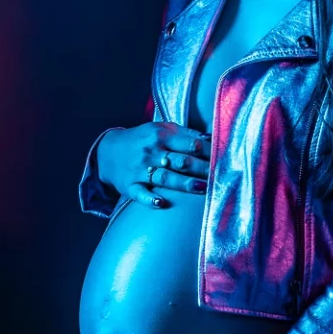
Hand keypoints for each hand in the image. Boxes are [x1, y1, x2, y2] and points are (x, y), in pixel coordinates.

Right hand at [97, 122, 211, 208]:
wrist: (108, 151)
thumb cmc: (143, 140)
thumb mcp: (161, 129)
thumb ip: (186, 133)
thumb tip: (211, 137)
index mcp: (161, 135)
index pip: (189, 143)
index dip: (208, 152)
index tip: (224, 159)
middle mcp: (151, 152)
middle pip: (180, 161)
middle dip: (201, 168)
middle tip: (220, 176)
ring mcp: (140, 170)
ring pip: (164, 177)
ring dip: (184, 183)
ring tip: (203, 188)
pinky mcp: (130, 186)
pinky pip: (140, 193)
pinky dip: (150, 199)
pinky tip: (161, 203)